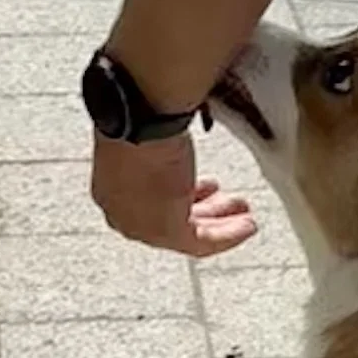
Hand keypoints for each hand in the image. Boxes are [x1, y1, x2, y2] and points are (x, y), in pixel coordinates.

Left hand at [90, 133, 257, 255]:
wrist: (139, 120)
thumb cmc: (140, 115)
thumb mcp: (152, 134)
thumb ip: (165, 146)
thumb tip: (179, 138)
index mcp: (111, 186)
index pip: (151, 200)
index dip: (183, 195)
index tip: (208, 189)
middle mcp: (122, 210)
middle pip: (170, 217)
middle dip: (205, 210)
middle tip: (229, 204)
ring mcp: (142, 226)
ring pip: (188, 231)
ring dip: (219, 222)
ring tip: (242, 213)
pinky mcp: (166, 232)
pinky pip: (202, 242)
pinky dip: (227, 235)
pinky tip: (245, 226)